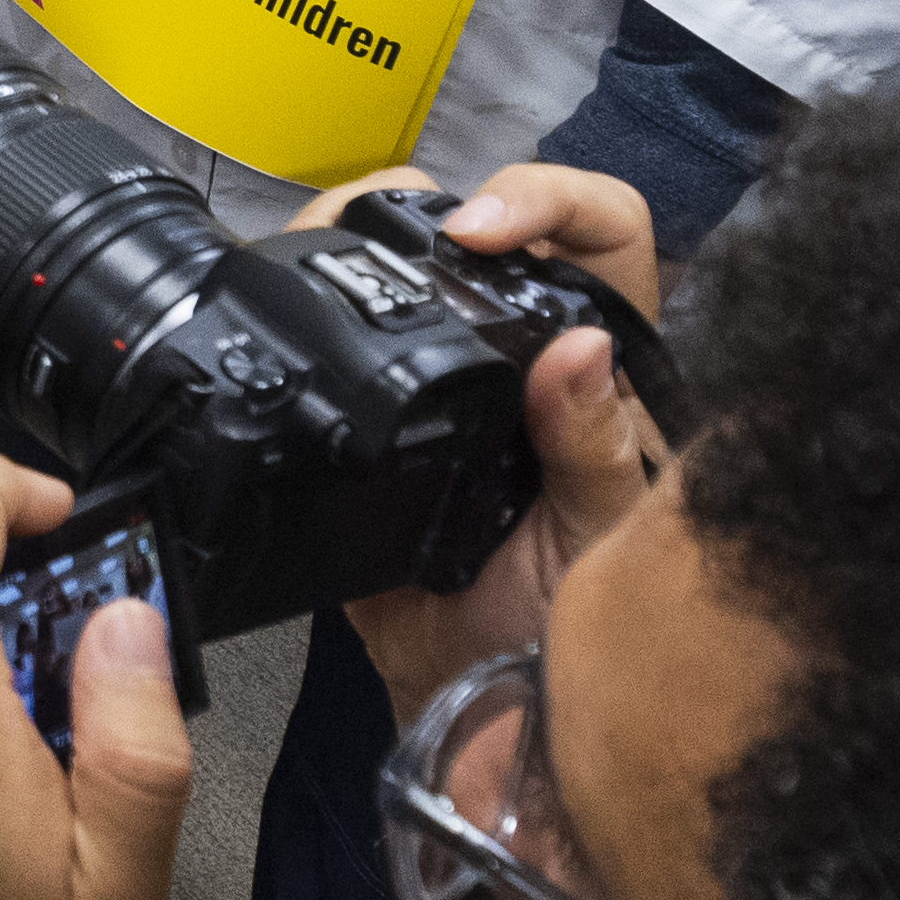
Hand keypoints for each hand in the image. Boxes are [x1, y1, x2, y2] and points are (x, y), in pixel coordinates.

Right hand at [334, 164, 672, 707]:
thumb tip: (581, 348)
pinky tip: (295, 313)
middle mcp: (523, 353)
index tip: (483, 230)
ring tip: (326, 245)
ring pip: (407, 256)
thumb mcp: (599, 541)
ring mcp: (442, 374)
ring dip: (364, 232)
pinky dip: (308, 303)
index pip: (604, 230)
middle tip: (405, 233)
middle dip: (439, 198)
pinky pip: (336, 335)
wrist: (469, 701)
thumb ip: (592, 450)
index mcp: (599, 367)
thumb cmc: (562, 632)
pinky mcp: (369, 408)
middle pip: (491, 217)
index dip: (549, 201)